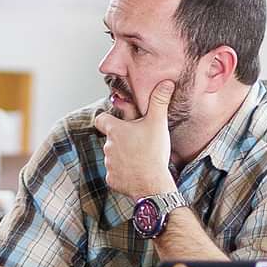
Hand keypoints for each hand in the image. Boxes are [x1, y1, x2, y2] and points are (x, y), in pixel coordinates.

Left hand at [93, 80, 176, 200]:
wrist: (152, 184)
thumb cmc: (153, 152)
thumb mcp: (158, 123)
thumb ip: (159, 101)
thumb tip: (166, 82)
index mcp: (114, 130)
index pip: (100, 119)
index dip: (108, 119)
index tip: (120, 122)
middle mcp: (107, 146)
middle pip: (111, 139)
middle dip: (122, 140)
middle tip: (140, 142)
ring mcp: (108, 164)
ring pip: (113, 156)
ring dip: (124, 156)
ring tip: (141, 158)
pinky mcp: (111, 179)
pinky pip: (116, 173)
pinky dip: (124, 173)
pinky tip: (137, 172)